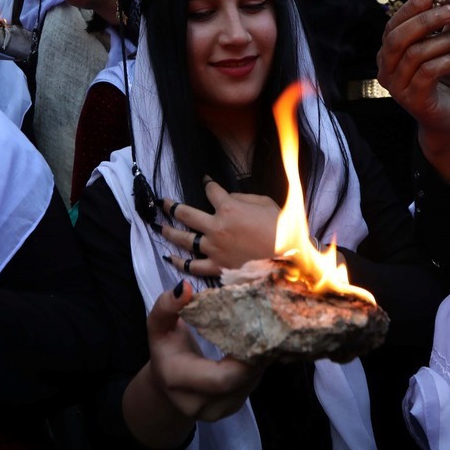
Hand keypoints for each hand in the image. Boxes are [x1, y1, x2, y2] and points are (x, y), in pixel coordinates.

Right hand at [144, 282, 263, 422]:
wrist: (167, 383)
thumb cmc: (165, 348)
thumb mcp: (158, 325)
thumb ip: (167, 306)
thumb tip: (185, 288)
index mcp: (178, 380)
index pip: (220, 378)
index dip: (243, 356)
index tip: (251, 326)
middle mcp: (199, 403)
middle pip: (240, 382)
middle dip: (256, 354)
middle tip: (264, 325)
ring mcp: (219, 410)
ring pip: (250, 383)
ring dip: (260, 359)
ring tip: (264, 333)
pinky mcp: (233, 406)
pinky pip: (251, 385)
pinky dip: (257, 366)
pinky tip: (257, 347)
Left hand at [160, 184, 279, 277]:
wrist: (289, 256)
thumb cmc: (280, 226)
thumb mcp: (263, 202)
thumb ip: (241, 198)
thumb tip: (228, 199)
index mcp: (228, 208)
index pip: (211, 191)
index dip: (208, 184)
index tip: (206, 182)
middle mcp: (216, 227)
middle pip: (185, 214)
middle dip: (171, 206)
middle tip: (162, 202)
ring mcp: (214, 249)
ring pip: (184, 239)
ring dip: (170, 231)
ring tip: (160, 227)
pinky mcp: (217, 267)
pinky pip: (193, 266)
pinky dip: (180, 262)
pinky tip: (170, 257)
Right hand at [376, 0, 449, 138]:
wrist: (448, 119)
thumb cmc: (445, 81)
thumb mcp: (449, 48)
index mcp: (388, 53)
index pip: (392, 26)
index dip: (409, 9)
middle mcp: (386, 69)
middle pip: (398, 38)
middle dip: (426, 20)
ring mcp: (397, 86)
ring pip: (417, 53)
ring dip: (448, 40)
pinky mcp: (414, 100)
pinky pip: (429, 72)